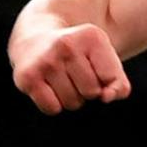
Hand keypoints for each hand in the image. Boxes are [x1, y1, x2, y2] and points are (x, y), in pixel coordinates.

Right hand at [10, 23, 132, 114]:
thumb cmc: (77, 53)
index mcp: (91, 37)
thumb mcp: (103, 59)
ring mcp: (45, 61)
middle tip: (73, 72)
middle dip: (86, 90)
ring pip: (72, 103)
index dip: (104, 81)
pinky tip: (47, 86)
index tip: (92, 66)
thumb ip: (118, 82)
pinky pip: (52, 109)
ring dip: (69, 97)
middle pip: (91, 92)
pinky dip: (53, 104)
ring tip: (60, 78)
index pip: (111, 80)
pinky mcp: (28, 77)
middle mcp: (66, 45)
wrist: (34, 36)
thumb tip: (107, 98)